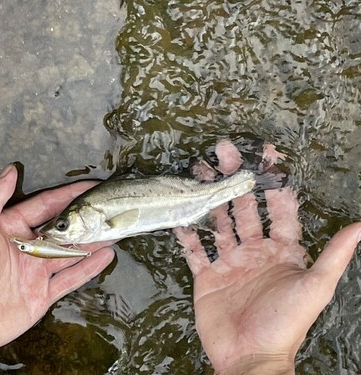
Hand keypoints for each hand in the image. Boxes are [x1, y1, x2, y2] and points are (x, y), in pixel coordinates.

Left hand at [0, 165, 114, 355]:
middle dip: (85, 218)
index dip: (68, 195)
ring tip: (114, 230)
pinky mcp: (41, 294)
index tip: (89, 186)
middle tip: (108, 208)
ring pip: (71, 252)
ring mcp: (35, 272)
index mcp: (10, 227)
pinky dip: (89, 268)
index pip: (46, 205)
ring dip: (92, 242)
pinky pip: (70, 278)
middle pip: (63, 229)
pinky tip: (105, 256)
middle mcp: (26, 247)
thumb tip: (9, 170)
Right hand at [175, 140, 360, 373]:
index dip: (273, 180)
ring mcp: (230, 263)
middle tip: (224, 152)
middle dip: (235, 178)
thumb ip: (335, 255)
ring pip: (218, 222)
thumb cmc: (285, 324)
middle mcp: (255, 251)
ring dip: (210, 198)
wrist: (250, 356)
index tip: (267, 154)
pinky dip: (188, 234)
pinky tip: (181, 217)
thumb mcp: (315, 287)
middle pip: (243, 207)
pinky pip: (195, 251)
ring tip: (200, 173)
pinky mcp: (208, 277)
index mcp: (281, 250)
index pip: (278, 207)